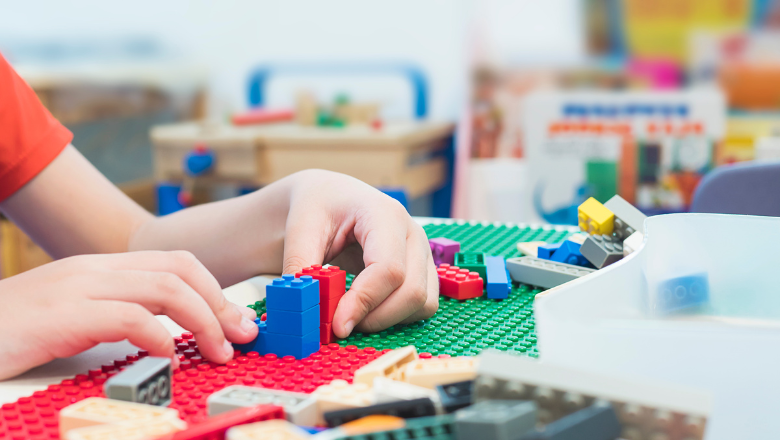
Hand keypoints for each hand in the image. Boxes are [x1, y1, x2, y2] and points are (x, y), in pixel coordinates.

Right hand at [0, 251, 256, 379]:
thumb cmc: (11, 334)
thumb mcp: (73, 317)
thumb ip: (116, 316)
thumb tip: (164, 335)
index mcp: (101, 269)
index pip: (175, 262)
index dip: (214, 289)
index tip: (235, 321)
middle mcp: (95, 270)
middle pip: (180, 268)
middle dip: (221, 301)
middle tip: (242, 335)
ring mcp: (78, 287)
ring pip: (166, 287)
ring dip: (204, 320)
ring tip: (219, 350)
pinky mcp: (63, 315)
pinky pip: (129, 316)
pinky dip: (160, 336)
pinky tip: (169, 357)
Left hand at [282, 170, 438, 337]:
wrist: (331, 198)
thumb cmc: (319, 207)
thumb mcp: (301, 230)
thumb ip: (300, 267)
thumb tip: (300, 307)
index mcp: (386, 215)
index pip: (388, 269)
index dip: (364, 302)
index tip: (337, 325)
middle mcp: (413, 233)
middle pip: (411, 292)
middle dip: (375, 318)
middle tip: (339, 324)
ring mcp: (423, 252)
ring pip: (422, 303)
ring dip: (387, 320)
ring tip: (352, 313)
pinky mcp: (423, 270)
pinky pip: (423, 306)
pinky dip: (396, 317)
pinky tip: (367, 309)